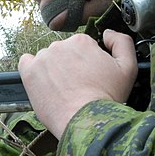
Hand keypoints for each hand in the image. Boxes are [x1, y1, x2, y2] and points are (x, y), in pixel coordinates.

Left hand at [18, 30, 137, 138]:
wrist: (85, 121)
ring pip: (47, 60)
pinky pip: (26, 63)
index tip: (90, 77)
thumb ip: (122, 42)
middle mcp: (60, 45)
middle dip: (69, 66)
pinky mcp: (29, 72)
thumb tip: (107, 33)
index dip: (87, 63)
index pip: (82, 47)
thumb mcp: (128, 68)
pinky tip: (42, 83)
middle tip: (77, 86)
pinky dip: (32, 71)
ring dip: (52, 71)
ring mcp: (42, 58)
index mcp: (81, 41)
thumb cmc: (107, 98)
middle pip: (63, 52)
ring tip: (62, 91)